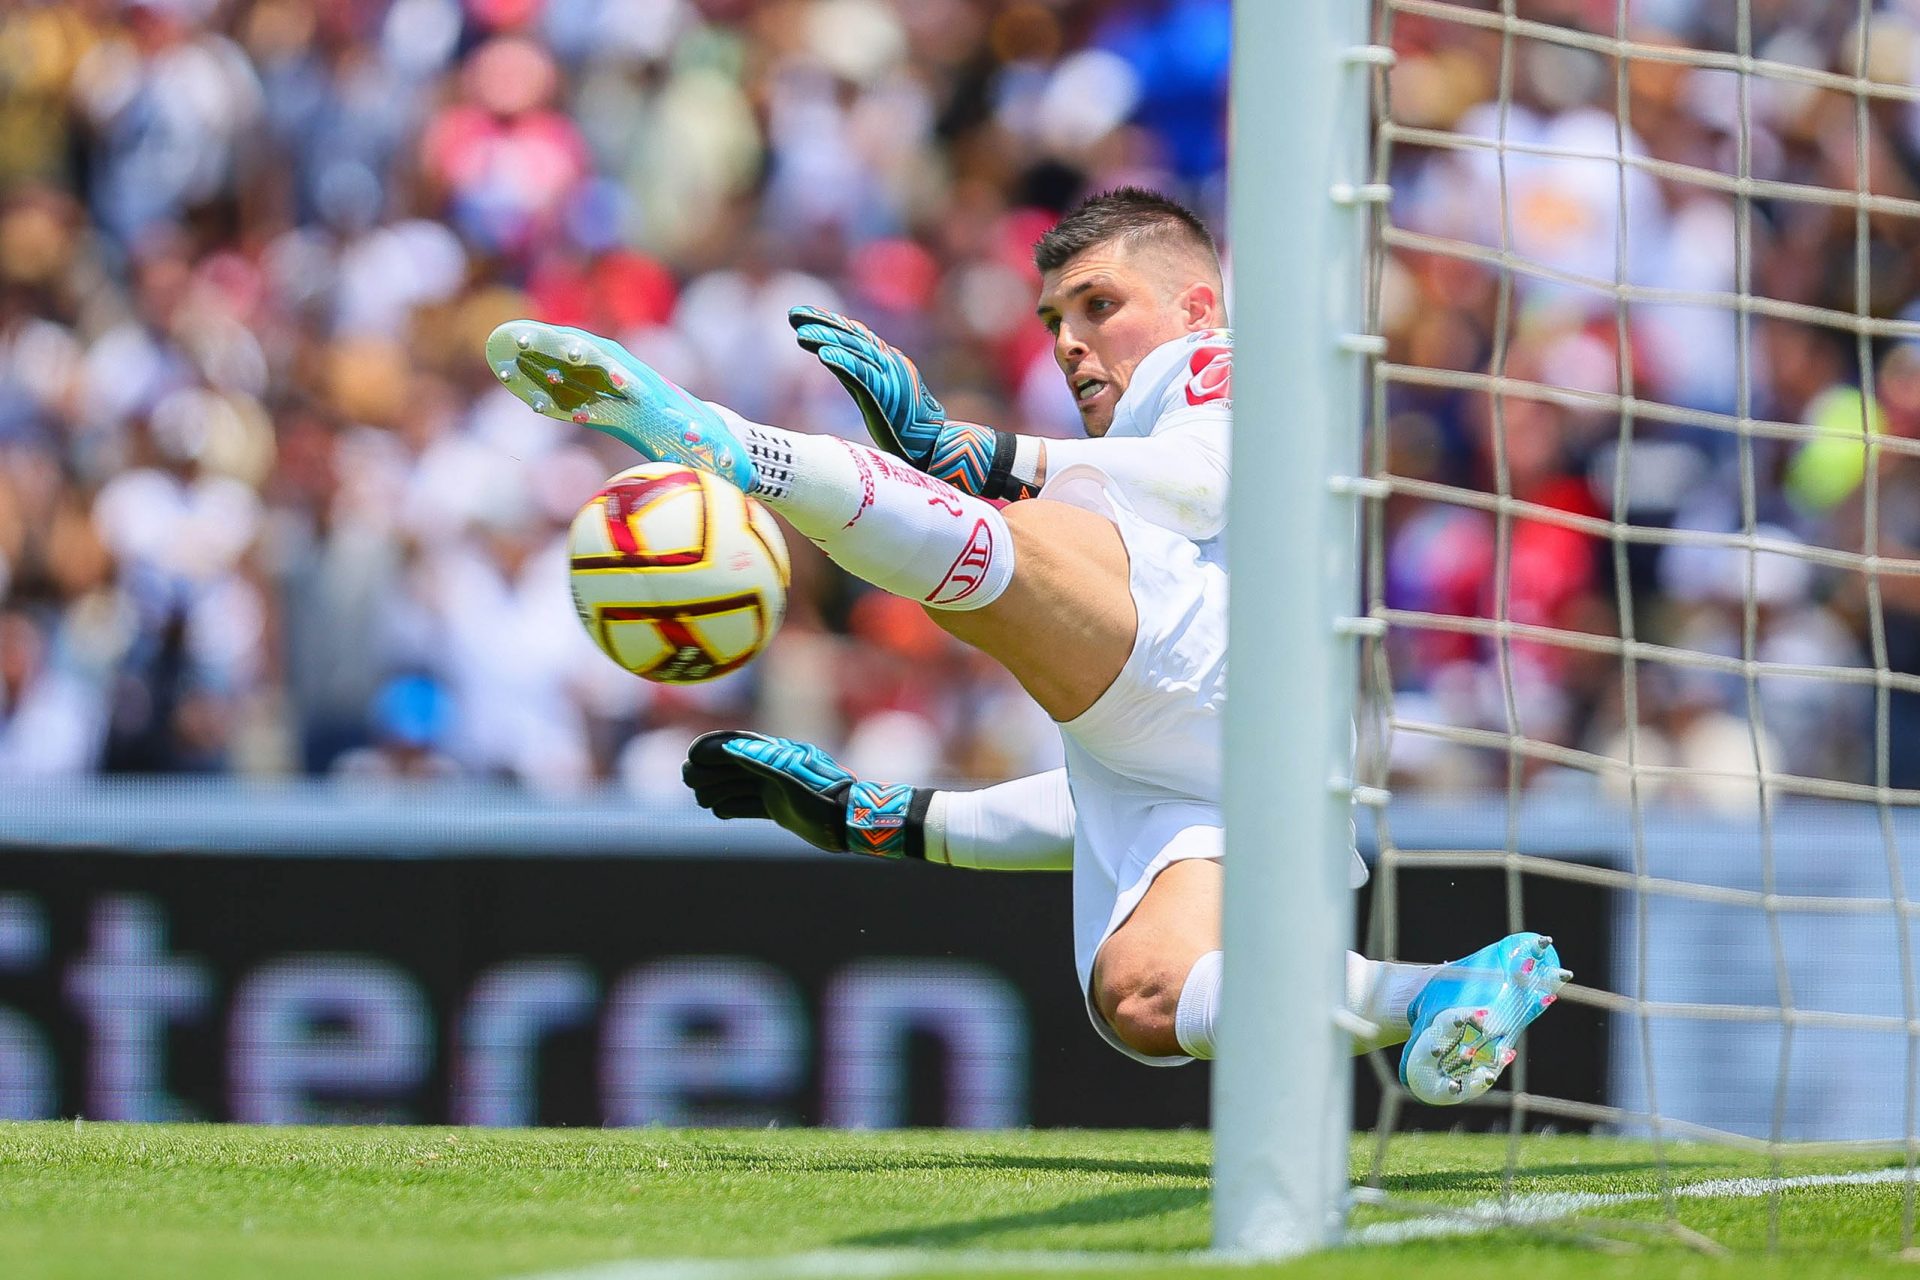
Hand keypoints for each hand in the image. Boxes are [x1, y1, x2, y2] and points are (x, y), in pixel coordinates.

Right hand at [682, 729, 919, 858]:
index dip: (713, 749)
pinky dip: (733, 807)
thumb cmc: (824, 798)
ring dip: (717, 789)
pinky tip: (718, 810)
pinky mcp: (780, 809)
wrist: (849, 823)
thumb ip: (762, 763)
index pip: (737, 746)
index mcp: (775, 756)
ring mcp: (776, 790)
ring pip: (738, 786)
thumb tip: (730, 748)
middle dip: (710, 771)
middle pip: (733, 767)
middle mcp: (773, 770)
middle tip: (689, 778)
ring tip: (699, 796)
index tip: (692, 757)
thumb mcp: (792, 780)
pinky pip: (749, 806)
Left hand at [788, 306, 946, 466]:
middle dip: (822, 322)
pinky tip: (824, 355)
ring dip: (827, 339)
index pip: (854, 333)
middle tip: (794, 313)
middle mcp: (888, 360)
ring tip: (801, 334)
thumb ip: (857, 375)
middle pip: (851, 335)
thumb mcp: (877, 392)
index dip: (829, 321)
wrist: (932, 442)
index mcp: (887, 359)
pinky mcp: (887, 392)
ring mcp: (889, 374)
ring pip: (854, 350)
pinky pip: (862, 373)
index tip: (802, 314)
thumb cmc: (904, 425)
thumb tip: (832, 360)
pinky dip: (843, 361)